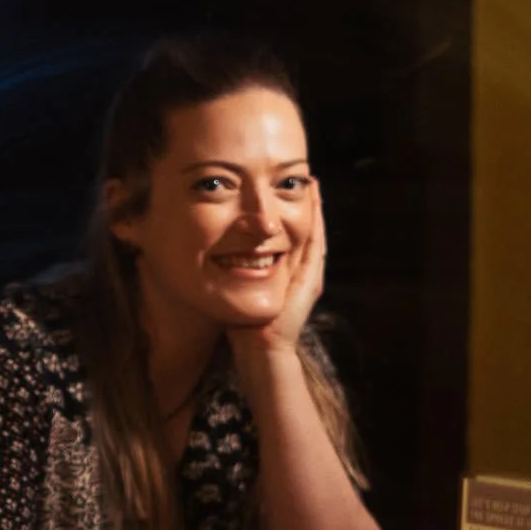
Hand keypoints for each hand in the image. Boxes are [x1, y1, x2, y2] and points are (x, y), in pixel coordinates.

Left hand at [227, 190, 323, 360]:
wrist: (260, 350)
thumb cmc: (244, 325)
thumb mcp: (238, 289)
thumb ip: (234, 271)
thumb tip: (215, 253)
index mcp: (287, 274)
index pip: (291, 237)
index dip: (290, 214)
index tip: (286, 191)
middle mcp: (302, 272)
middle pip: (307, 231)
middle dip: (307, 206)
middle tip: (306, 179)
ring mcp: (309, 276)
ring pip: (314, 235)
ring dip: (314, 210)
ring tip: (313, 185)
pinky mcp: (310, 281)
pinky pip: (314, 246)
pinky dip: (315, 225)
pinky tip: (313, 206)